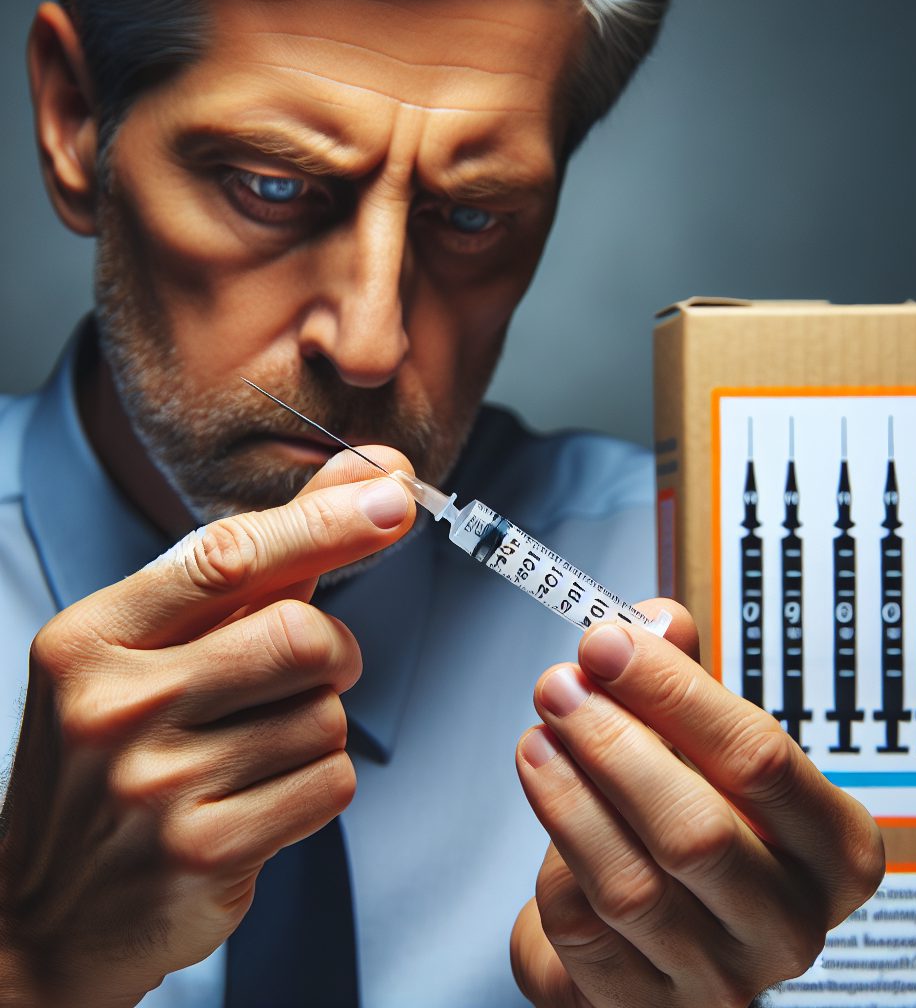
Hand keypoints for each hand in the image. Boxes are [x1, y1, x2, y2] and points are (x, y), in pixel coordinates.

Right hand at [0, 451, 414, 1007]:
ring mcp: (154, 785)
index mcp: (94, 637)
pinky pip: (330, 783)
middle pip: (302, 637)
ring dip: (317, 726)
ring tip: (253, 751)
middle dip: (332, 653)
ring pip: (326, 714)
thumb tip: (366, 476)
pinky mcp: (204, 850)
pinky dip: (318, 783)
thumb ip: (262, 561)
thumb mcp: (156, 649)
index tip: (393, 496)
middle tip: (306, 672)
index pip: (227, 558)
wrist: (51, 911)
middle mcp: (114, 705)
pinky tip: (260, 798)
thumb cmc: (117, 757)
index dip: (324, 521)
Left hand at [512, 600, 883, 1007]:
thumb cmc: (702, 826)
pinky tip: (551, 812)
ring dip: (568, 798)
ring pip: (631, 887)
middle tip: (559, 688)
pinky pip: (582, 931)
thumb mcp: (709, 752)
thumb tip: (656, 619)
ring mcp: (720, 981)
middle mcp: (789, 926)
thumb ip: (684, 684)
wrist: (675, 940)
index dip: (672, 690)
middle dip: (613, 744)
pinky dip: (554, 864)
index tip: (605, 642)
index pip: (758, 757)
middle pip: (697, 829)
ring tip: (537, 739)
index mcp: (831, 849)